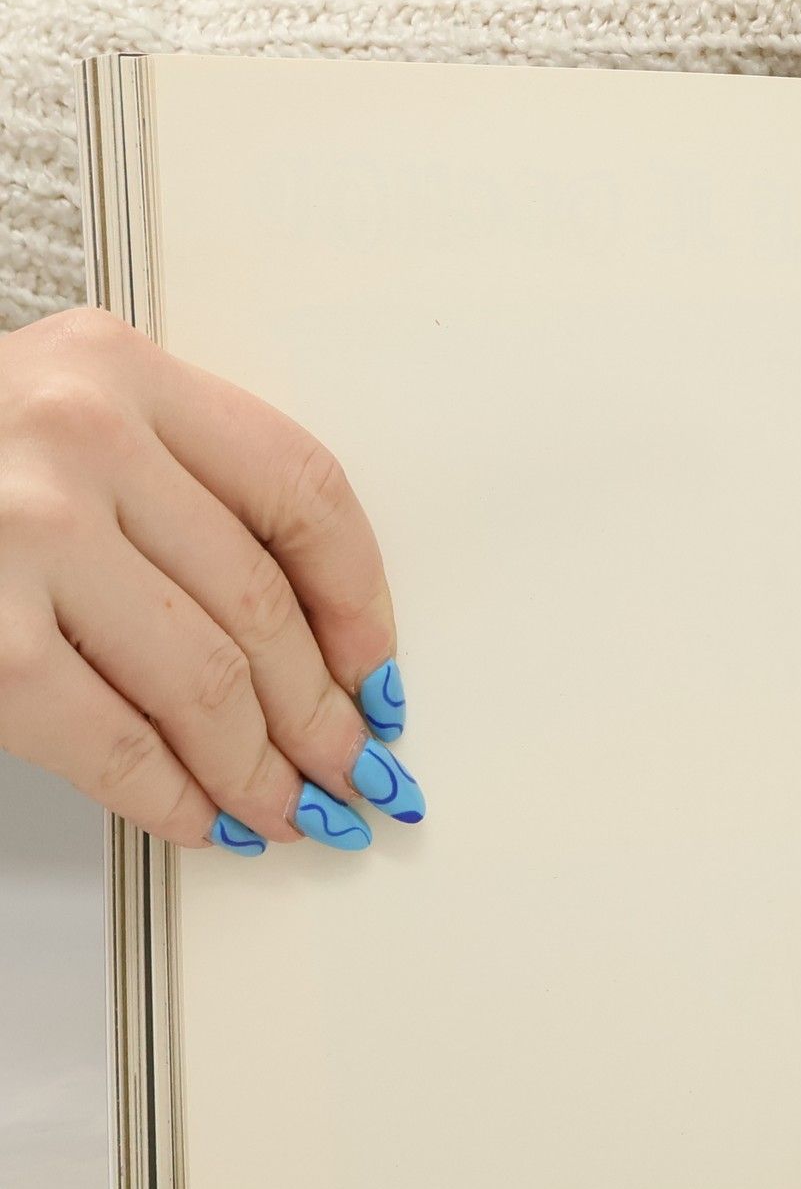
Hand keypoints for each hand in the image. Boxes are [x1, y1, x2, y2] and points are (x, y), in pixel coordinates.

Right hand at [0, 308, 420, 854]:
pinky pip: (111, 737)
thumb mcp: (56, 421)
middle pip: (263, 603)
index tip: (377, 665)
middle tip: (350, 766)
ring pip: (205, 680)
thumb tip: (311, 645)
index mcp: (119, 371)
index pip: (304, 490)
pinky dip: (170, 795)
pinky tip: (198, 817)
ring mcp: (19, 530)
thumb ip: (170, 491)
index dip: (360, 599)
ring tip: (287, 806)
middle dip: (322, 712)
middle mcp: (77, 434)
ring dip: (262, 768)